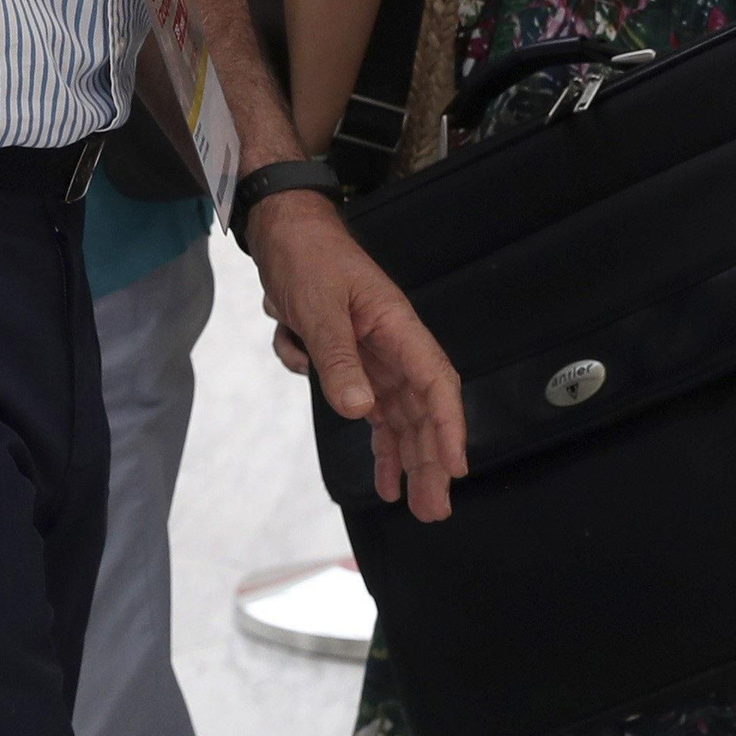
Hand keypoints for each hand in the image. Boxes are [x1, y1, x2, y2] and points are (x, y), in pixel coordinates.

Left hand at [247, 189, 465, 520]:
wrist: (279, 227)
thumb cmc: (306, 255)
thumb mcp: (317, 305)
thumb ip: (337, 357)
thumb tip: (360, 411)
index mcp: (395, 325)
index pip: (434, 382)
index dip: (448, 426)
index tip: (455, 467)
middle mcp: (390, 342)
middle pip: (418, 408)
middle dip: (428, 458)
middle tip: (432, 509)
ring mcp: (370, 350)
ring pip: (393, 412)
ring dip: (401, 453)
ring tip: (406, 500)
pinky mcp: (347, 354)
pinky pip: (358, 397)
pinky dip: (362, 424)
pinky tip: (369, 459)